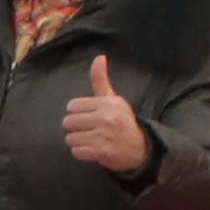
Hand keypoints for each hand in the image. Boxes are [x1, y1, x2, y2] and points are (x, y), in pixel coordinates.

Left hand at [58, 57, 146, 178]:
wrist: (141, 148)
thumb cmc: (122, 122)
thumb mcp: (114, 99)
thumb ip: (101, 80)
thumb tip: (99, 57)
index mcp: (108, 103)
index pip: (72, 106)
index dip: (77, 113)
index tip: (88, 117)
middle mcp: (106, 118)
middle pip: (69, 122)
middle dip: (75, 127)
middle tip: (89, 130)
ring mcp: (104, 136)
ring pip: (70, 138)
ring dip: (78, 141)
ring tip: (91, 140)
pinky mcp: (102, 152)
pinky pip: (76, 151)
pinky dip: (81, 152)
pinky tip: (92, 150)